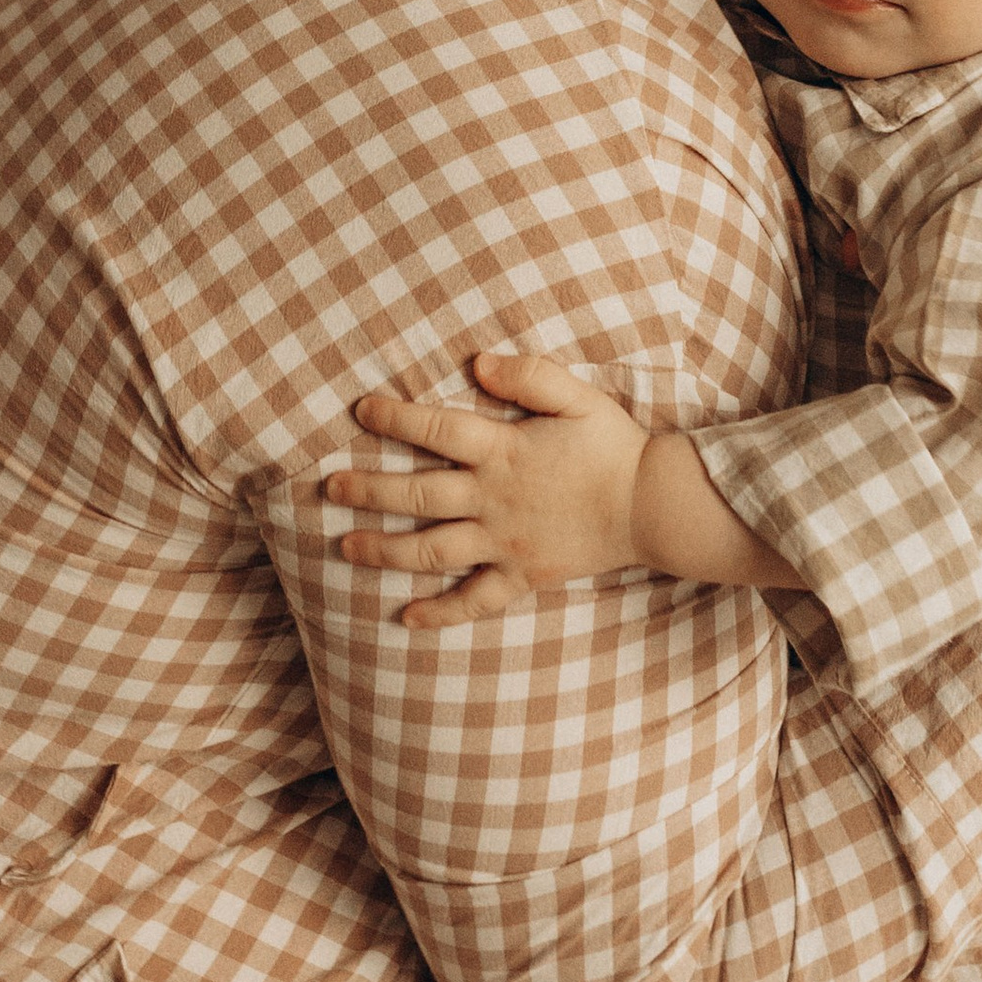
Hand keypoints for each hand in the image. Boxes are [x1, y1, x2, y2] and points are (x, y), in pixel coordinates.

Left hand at [325, 351, 650, 629]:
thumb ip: (529, 375)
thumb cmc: (614, 446)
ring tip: (346, 546)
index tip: (361, 410)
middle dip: (368, 491)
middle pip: (417, 495)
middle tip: (329, 488)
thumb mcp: (577, 396)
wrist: (652, 506)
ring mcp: (503, 543)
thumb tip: (478, 362)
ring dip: (385, 550)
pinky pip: (474, 600)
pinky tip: (406, 618)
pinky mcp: (521, 576)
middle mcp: (493, 499)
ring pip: (431, 550)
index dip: (396, 417)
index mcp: (503, 451)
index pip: (436, 429)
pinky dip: (440, 614)